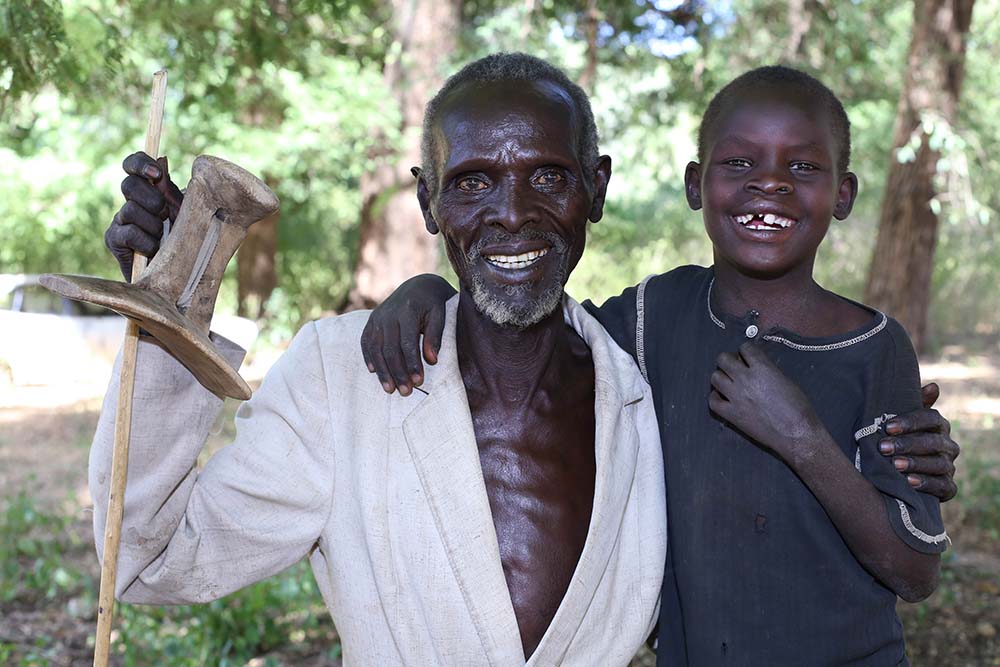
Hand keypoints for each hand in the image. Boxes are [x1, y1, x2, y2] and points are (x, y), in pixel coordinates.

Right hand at [104, 152, 183, 279]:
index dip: (140, 163)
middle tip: (165, 216)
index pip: (133, 164)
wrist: (177, 276)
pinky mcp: (113, 240)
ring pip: (130, 210)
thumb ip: (172, 192)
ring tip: (162, 239)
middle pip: (128, 185)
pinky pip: (128, 233)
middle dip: (152, 200)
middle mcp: (130, 202)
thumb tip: (162, 163)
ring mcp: (119, 220)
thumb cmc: (185, 243)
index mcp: (148, 190)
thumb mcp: (185, 215)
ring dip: (153, 226)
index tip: (157, 175)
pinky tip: (153, 252)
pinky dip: (146, 243)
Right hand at [360, 274, 455, 395]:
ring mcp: (376, 318)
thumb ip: (435, 336)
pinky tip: (374, 372)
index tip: (419, 382)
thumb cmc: (433, 304)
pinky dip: (369, 358)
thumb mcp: (440, 315)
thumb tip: (432, 360)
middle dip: (398, 373)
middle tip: (406, 392)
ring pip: (376, 349)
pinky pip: (366, 343)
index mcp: (407, 311)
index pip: (407, 343)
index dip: (412, 364)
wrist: (418, 286)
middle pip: (390, 349)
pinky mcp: (370, 322)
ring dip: (383, 371)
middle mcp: (388, 314)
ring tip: (390, 390)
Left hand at [709, 341, 823, 463]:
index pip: (745, 348)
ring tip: (729, 383)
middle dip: (729, 360)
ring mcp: (735, 396)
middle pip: (723, 359)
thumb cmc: (798, 407)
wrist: (795, 433)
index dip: (746, 352)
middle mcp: (745, 379)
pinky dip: (716, 397)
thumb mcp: (785, 380)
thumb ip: (767, 370)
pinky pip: (712, 401)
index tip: (748, 358)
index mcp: (762, 368)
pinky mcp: (731, 414)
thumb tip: (755, 367)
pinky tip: (723, 398)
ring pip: (715, 377)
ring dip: (722, 377)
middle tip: (736, 369)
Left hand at [879, 383, 959, 500]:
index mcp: (938, 425)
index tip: (888, 427)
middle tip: (883, 448)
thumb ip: (914, 402)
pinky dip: (927, 484)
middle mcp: (948, 445)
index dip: (911, 422)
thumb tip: (933, 387)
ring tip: (894, 465)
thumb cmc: (898, 438)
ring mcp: (949, 466)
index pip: (931, 418)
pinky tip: (909, 482)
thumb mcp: (901, 421)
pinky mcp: (948, 487)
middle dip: (907, 444)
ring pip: (938, 464)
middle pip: (933, 442)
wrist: (899, 471)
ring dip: (915, 464)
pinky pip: (943, 486)